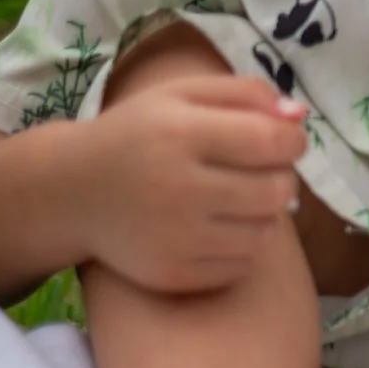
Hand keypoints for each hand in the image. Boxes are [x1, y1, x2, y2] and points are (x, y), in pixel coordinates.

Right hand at [75, 76, 311, 293]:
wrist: (69, 192)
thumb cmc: (137, 134)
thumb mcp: (180, 96)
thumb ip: (245, 94)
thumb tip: (299, 116)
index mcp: (179, 134)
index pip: (271, 141)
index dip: (292, 140)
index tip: (284, 140)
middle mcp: (177, 188)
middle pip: (276, 191)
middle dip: (280, 177)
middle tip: (258, 170)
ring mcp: (174, 237)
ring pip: (265, 231)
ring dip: (263, 213)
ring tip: (234, 197)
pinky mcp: (172, 274)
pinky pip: (241, 264)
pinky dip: (240, 246)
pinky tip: (215, 226)